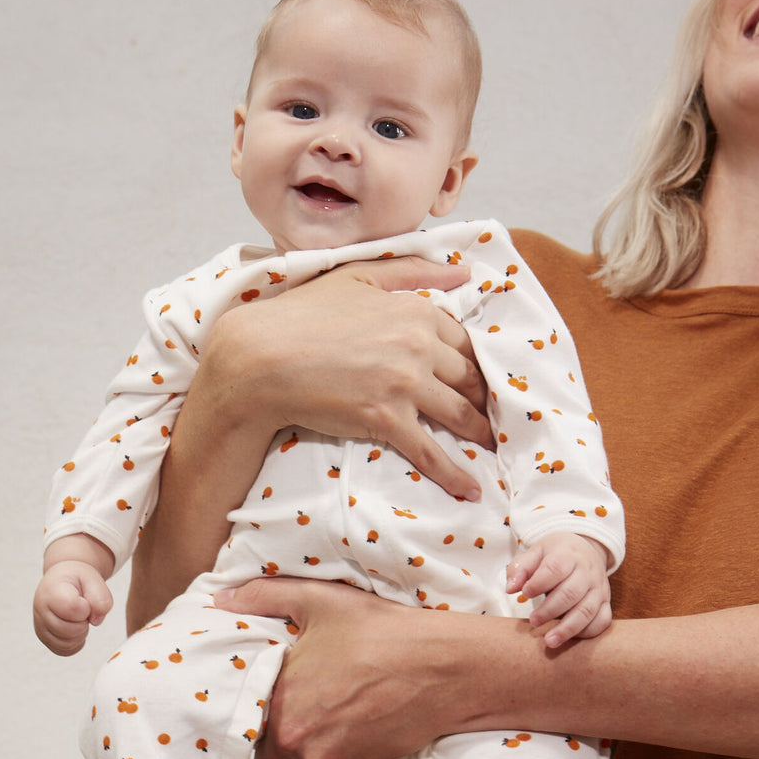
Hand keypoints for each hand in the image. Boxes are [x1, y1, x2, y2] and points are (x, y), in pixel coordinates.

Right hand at [33, 560, 113, 655]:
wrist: (62, 580)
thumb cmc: (76, 580)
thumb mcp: (93, 579)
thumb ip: (101, 597)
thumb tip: (96, 620)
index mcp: (52, 590)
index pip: (72, 609)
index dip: (86, 607)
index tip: (84, 599)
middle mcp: (40, 609)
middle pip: (70, 630)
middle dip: (84, 621)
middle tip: (83, 609)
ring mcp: (40, 626)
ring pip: (66, 644)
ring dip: (81, 633)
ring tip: (79, 617)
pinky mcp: (44, 638)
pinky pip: (64, 650)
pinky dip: (75, 642)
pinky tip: (76, 627)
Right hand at [203, 256, 493, 500]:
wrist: (261, 358)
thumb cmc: (302, 314)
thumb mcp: (359, 276)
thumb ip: (414, 269)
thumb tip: (463, 271)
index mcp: (416, 310)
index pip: (464, 341)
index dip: (477, 363)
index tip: (485, 380)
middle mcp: (418, 346)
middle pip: (469, 378)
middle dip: (485, 399)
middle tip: (497, 415)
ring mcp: (404, 385)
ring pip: (458, 414)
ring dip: (479, 433)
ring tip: (493, 446)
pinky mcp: (386, 419)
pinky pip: (430, 451)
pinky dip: (453, 472)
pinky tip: (470, 488)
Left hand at [213, 578, 461, 758]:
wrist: (443, 667)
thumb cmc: (380, 631)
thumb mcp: (319, 600)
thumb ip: (264, 596)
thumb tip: (222, 599)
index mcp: (283, 706)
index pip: (247, 726)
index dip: (259, 709)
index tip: (277, 692)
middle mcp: (302, 744)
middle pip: (273, 753)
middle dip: (284, 731)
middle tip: (306, 697)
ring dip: (313, 744)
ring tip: (335, 705)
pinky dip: (343, 748)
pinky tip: (359, 715)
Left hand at [506, 533, 611, 648]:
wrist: (586, 550)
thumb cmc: (556, 554)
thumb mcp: (536, 552)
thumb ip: (520, 568)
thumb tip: (510, 589)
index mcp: (568, 555)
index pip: (555, 568)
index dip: (539, 583)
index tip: (525, 593)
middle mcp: (587, 572)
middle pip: (570, 593)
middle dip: (550, 611)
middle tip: (533, 621)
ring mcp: (599, 588)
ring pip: (587, 610)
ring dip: (567, 628)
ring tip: (549, 641)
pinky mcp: (606, 602)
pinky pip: (602, 620)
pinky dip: (588, 632)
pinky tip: (570, 638)